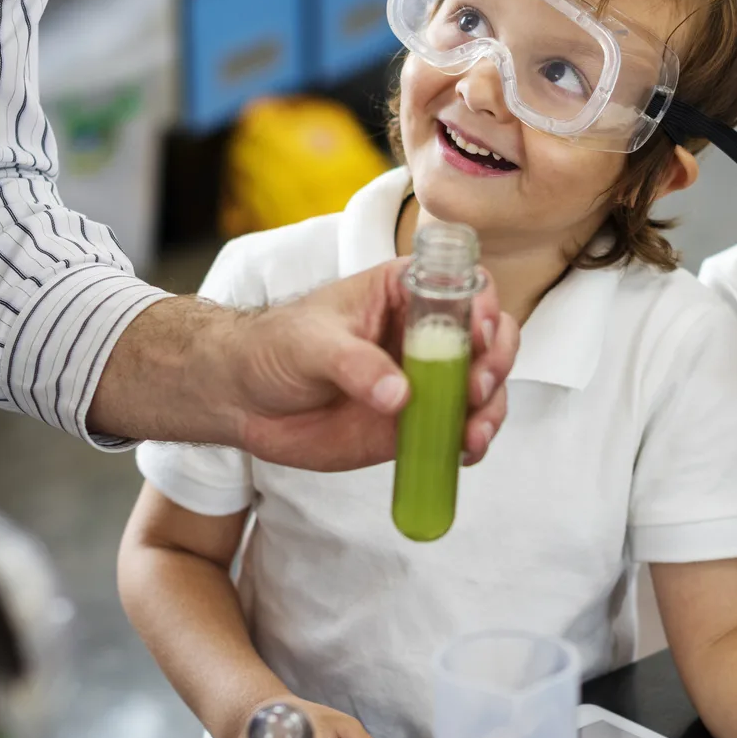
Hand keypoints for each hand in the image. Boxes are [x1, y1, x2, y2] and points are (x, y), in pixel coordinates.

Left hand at [227, 260, 520, 471]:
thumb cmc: (272, 348)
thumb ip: (354, 364)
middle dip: (495, 363)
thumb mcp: (309, 344)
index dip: (483, 307)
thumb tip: (400, 395)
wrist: (241, 399)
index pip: (462, 286)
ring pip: (481, 388)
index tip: (478, 336)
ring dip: (491, 409)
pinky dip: (469, 441)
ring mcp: (423, 380)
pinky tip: (463, 451)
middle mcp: (423, 333)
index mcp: (403, 293)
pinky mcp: (414, 422)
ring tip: (473, 434)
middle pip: (488, 338)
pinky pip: (456, 430)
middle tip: (476, 389)